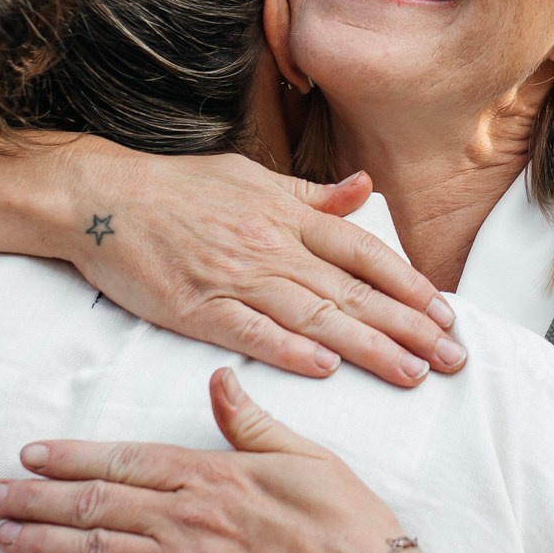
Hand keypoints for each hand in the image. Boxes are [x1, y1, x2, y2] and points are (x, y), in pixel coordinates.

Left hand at [0, 369, 410, 552]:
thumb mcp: (308, 459)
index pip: (124, 460)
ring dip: (42, 541)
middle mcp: (187, 519)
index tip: (29, 455)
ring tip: (2, 536)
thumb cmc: (352, 531)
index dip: (70, 457)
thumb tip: (216, 380)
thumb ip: (252, 423)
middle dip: (34, 498)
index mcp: (212, 475)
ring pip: (95, 550)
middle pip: (94, 503)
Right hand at [56, 141, 462, 387]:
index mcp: (286, 215)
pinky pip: (251, 332)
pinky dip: (290, 350)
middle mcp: (270, 246)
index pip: (363, 252)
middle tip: (452, 359)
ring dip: (367, 347)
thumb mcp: (251, 179)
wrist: (102, 199)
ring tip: (412, 373)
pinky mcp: (196, 308)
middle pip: (351, 291)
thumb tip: (365, 191)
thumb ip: (311, 196)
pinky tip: (326, 369)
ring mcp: (234, 277)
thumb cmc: (177, 190)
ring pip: (313, 316)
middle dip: (407, 327)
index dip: (408, 283)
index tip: (446, 313)